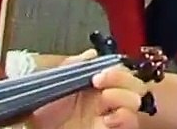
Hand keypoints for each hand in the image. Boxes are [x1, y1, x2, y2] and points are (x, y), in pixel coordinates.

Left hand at [31, 49, 149, 128]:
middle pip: (134, 83)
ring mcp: (111, 119)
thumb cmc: (41, 114)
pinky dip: (125, 118)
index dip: (115, 69)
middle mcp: (107, 102)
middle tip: (100, 83)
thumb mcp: (51, 84)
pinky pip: (132, 123)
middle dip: (122, 79)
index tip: (98, 73)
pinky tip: (109, 119)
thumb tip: (91, 54)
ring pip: (136, 102)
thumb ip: (72, 66)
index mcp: (96, 87)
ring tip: (104, 101)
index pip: (120, 71)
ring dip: (124, 98)